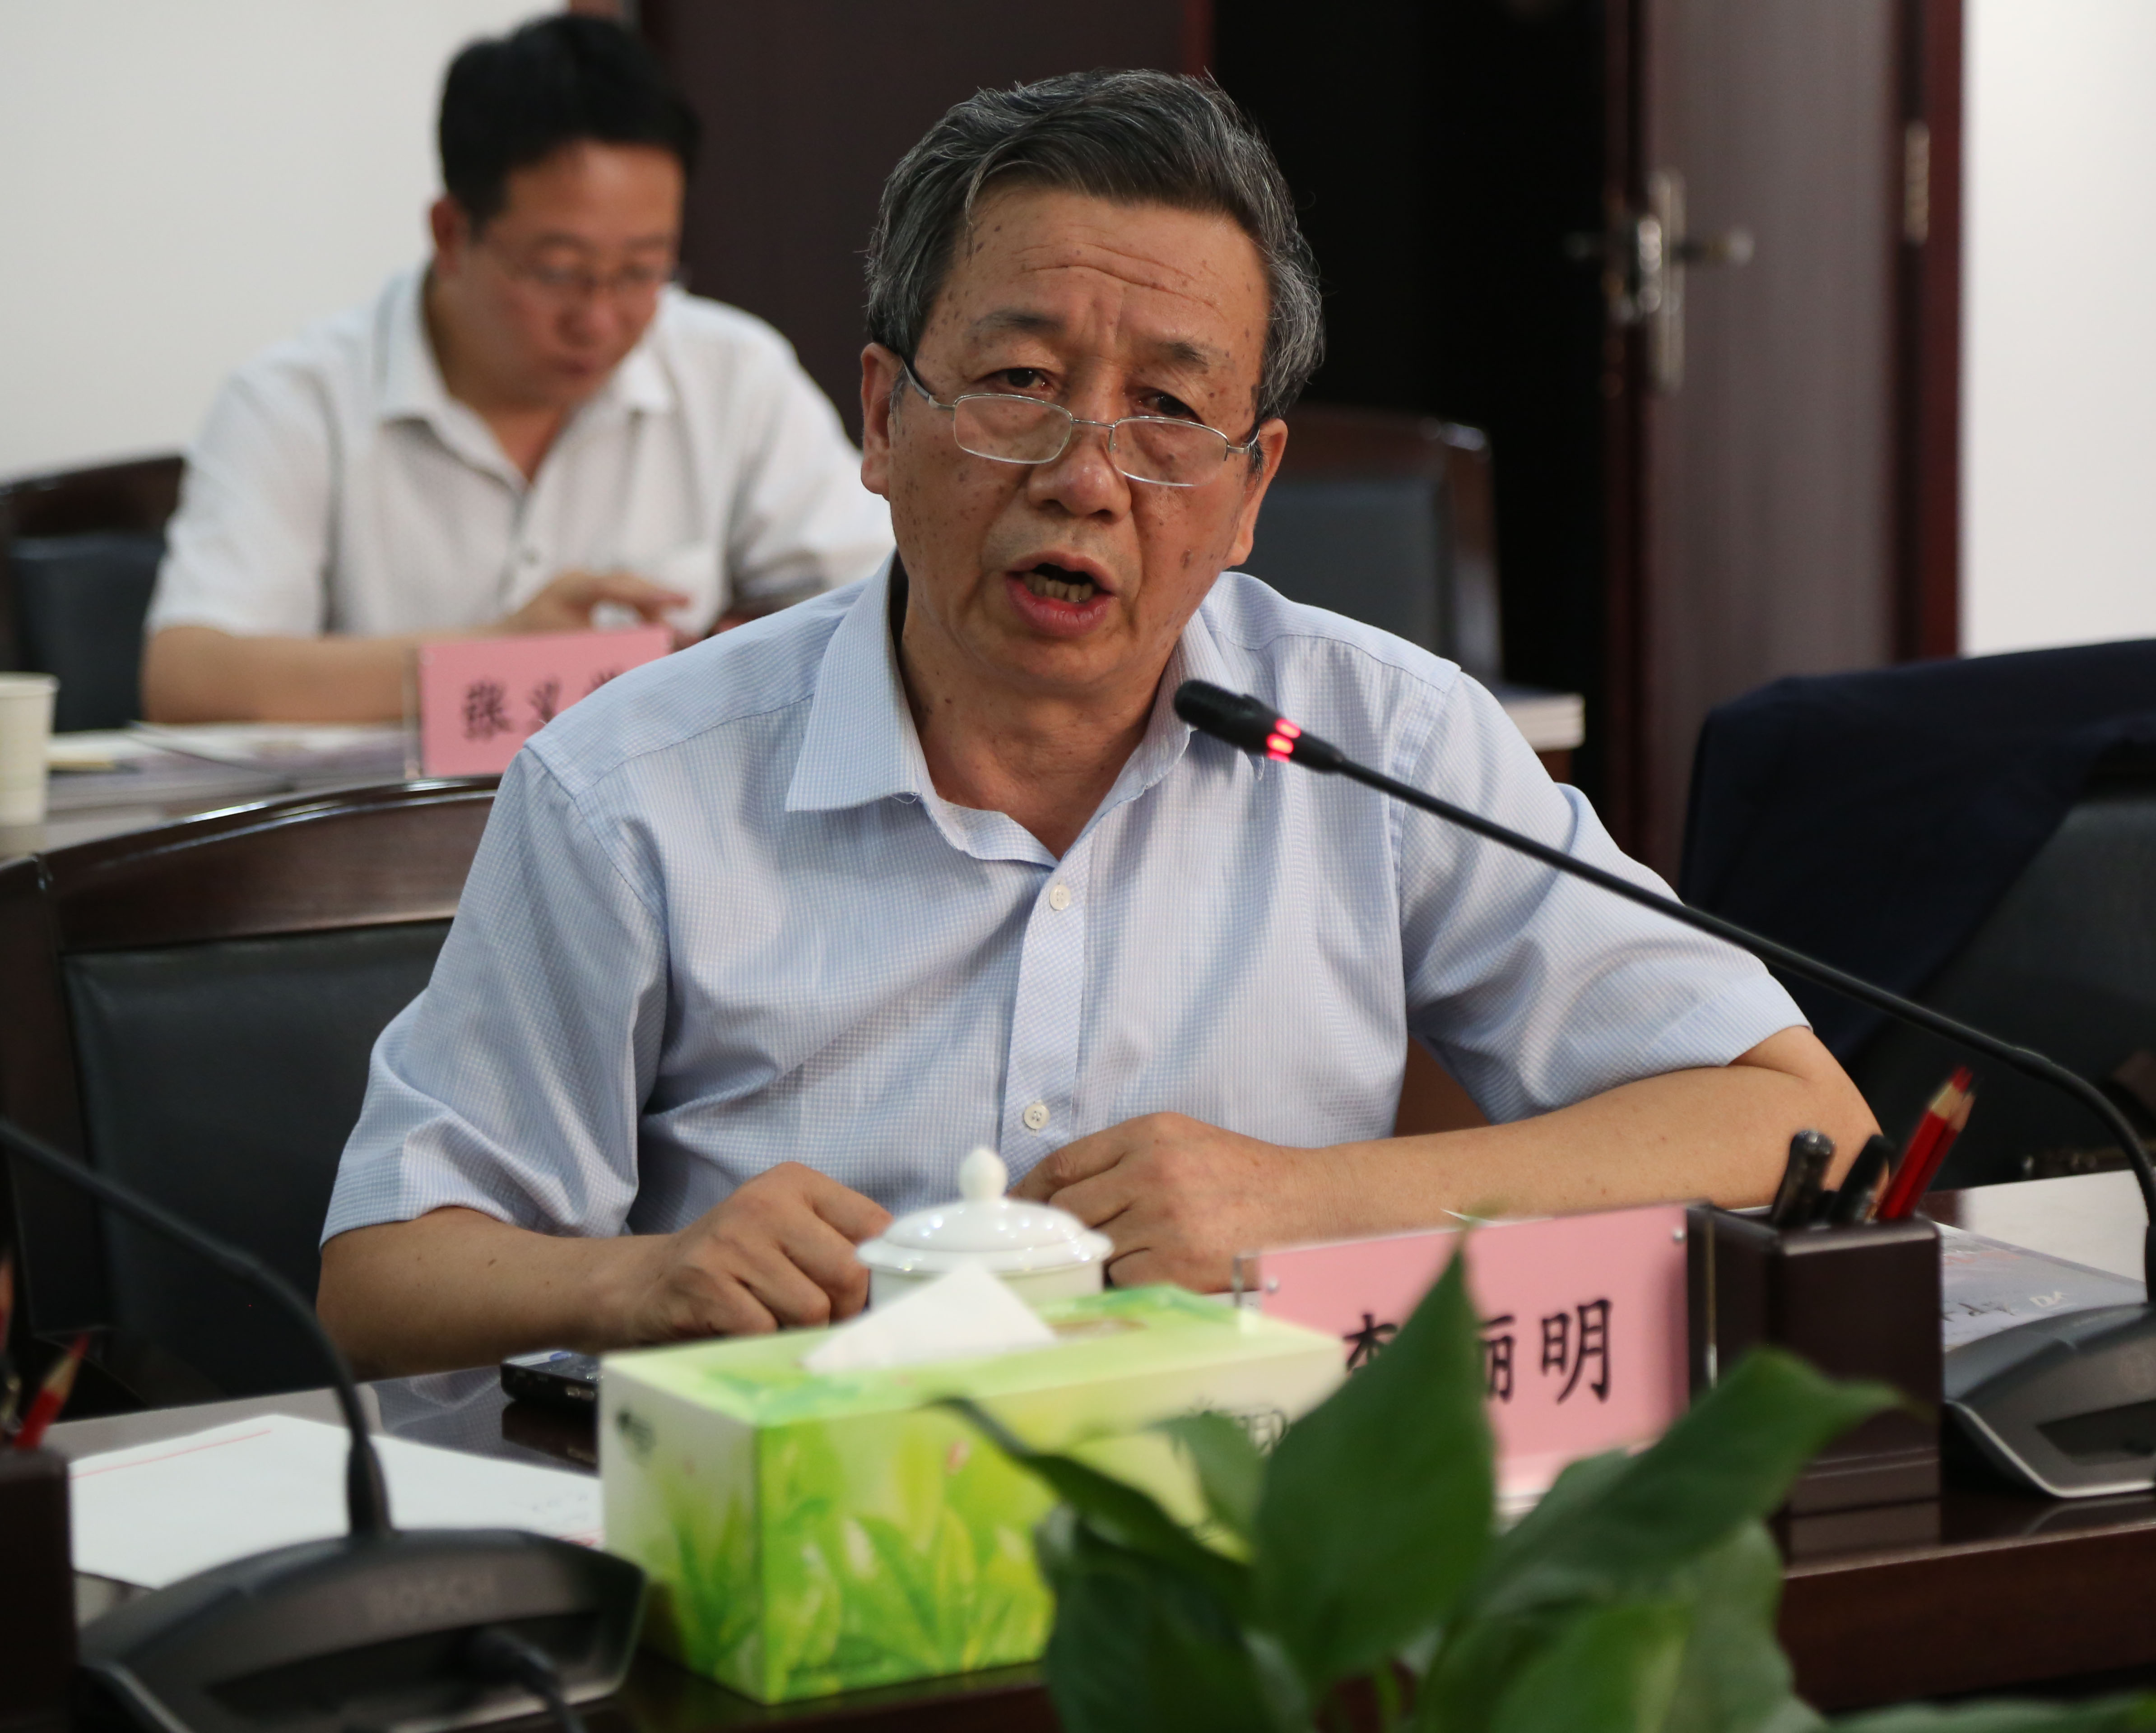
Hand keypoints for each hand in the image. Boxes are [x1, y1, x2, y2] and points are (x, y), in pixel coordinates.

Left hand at [497, 569, 691, 639]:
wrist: (500, 648)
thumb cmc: (532, 657)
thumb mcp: (574, 656)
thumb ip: (611, 649)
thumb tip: (652, 649)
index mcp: (569, 591)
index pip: (615, 587)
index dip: (648, 595)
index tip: (679, 601)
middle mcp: (575, 581)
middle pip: (626, 582)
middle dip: (659, 596)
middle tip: (687, 603)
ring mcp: (579, 584)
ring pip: (625, 586)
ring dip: (652, 604)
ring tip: (682, 617)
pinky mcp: (583, 594)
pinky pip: (619, 595)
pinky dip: (639, 609)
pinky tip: (658, 624)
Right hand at [622, 1163, 891, 1340]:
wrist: (646, 1283)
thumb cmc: (735, 1263)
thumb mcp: (788, 1231)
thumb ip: (840, 1242)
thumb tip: (901, 1283)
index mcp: (795, 1182)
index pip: (874, 1225)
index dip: (880, 1272)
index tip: (869, 1296)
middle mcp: (764, 1202)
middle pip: (849, 1272)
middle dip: (844, 1310)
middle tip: (821, 1319)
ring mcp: (732, 1242)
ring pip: (812, 1309)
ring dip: (802, 1331)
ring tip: (776, 1322)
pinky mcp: (705, 1284)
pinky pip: (767, 1331)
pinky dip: (764, 1343)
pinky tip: (744, 1332)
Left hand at [1013, 1113, 1325, 1291]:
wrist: (1304, 1204)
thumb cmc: (1237, 1174)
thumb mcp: (1179, 1139)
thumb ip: (1119, 1157)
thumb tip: (1054, 1193)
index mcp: (1149, 1134)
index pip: (1063, 1163)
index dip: (1030, 1191)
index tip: (1016, 1210)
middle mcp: (1154, 1171)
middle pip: (1069, 1210)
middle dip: (1059, 1232)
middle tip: (1055, 1246)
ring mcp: (1167, 1220)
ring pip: (1094, 1249)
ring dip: (1098, 1260)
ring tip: (1123, 1255)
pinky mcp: (1181, 1265)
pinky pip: (1124, 1280)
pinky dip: (1129, 1282)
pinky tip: (1152, 1270)